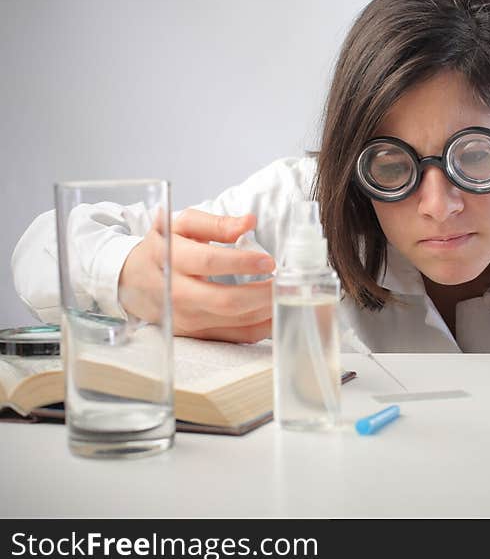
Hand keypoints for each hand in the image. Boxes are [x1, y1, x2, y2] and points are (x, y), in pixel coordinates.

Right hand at [118, 209, 275, 342]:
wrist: (131, 280)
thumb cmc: (164, 248)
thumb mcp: (182, 225)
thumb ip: (216, 223)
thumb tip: (249, 221)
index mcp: (172, 259)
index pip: (209, 262)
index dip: (241, 262)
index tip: (269, 260)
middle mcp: (178, 293)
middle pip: (226, 300)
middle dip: (262, 293)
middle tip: (287, 282)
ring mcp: (187, 318)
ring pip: (234, 321)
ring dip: (267, 311)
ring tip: (288, 295)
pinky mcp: (197, 334)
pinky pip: (236, 337)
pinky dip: (262, 328)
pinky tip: (278, 314)